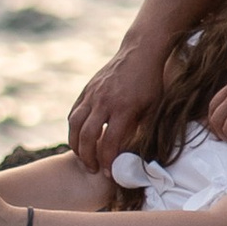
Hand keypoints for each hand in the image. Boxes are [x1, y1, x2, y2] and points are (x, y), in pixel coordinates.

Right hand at [68, 37, 165, 172]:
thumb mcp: (153, 108)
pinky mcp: (87, 89)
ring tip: (82, 157)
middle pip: (87, 135)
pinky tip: (79, 138)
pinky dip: (73, 128)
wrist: (140, 52)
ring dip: (75, 144)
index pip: (109, 142)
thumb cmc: (151, 83)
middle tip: (92, 169)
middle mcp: (105, 101)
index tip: (108, 173)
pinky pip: (74, 112)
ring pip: (74, 124)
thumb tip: (136, 154)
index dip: (107, 161)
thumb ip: (142, 129)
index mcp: (124, 108)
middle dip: (88, 157)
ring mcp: (93, 94)